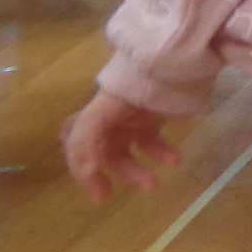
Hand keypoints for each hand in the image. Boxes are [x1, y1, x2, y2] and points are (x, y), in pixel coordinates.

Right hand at [61, 90, 180, 201]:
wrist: (173, 58)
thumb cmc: (137, 80)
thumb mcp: (106, 106)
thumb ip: (86, 135)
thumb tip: (85, 167)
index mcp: (93, 113)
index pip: (76, 146)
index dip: (83, 170)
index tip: (99, 193)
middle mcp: (109, 118)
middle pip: (105, 154)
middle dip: (116, 174)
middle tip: (127, 193)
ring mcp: (131, 119)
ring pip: (127, 153)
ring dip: (137, 170)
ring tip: (154, 185)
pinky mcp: (152, 118)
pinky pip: (151, 142)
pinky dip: (161, 153)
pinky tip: (175, 160)